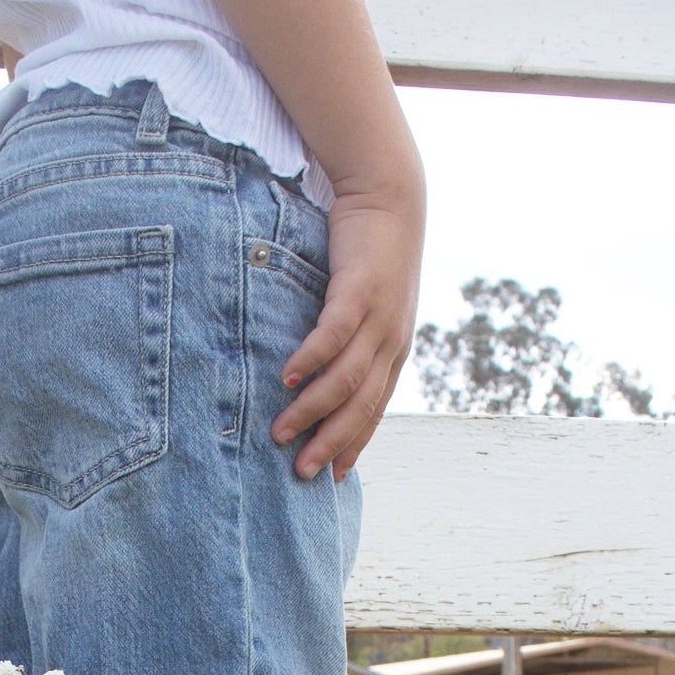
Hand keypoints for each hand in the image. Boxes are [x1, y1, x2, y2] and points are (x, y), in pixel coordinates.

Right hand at [273, 177, 423, 481]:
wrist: (390, 197)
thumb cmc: (370, 253)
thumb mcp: (367, 305)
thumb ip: (350, 340)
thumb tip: (317, 376)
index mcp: (393, 351)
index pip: (373, 410)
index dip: (353, 445)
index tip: (331, 478)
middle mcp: (391, 341)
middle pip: (361, 406)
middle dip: (331, 442)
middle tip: (302, 472)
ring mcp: (379, 317)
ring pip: (346, 378)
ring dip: (313, 409)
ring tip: (281, 432)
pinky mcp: (360, 289)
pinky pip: (334, 334)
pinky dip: (312, 359)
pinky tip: (289, 379)